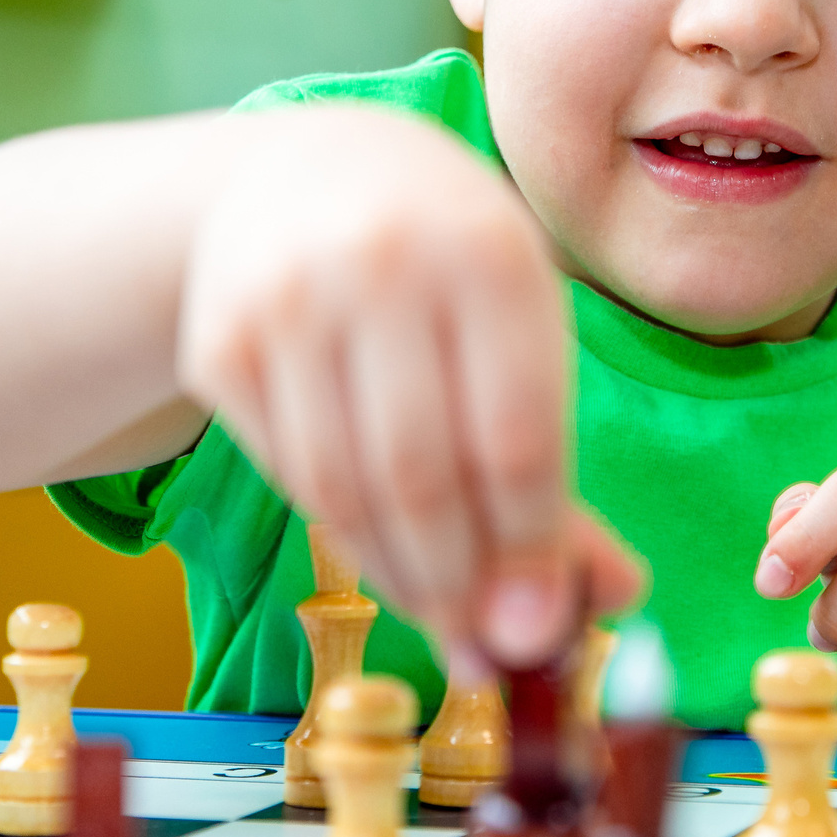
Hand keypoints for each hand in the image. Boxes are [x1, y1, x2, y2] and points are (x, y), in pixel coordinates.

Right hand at [177, 103, 640, 663]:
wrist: (307, 178)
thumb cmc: (450, 270)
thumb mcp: (526, 331)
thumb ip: (560, 470)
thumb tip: (616, 597)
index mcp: (488, 253)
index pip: (514, 438)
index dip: (530, 551)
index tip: (542, 633)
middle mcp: (382, 264)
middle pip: (421, 475)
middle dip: (461, 587)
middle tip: (489, 658)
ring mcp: (287, 301)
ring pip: (344, 489)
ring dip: (399, 580)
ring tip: (443, 620)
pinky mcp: (220, 343)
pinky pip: (289, 475)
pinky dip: (341, 534)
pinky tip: (383, 554)